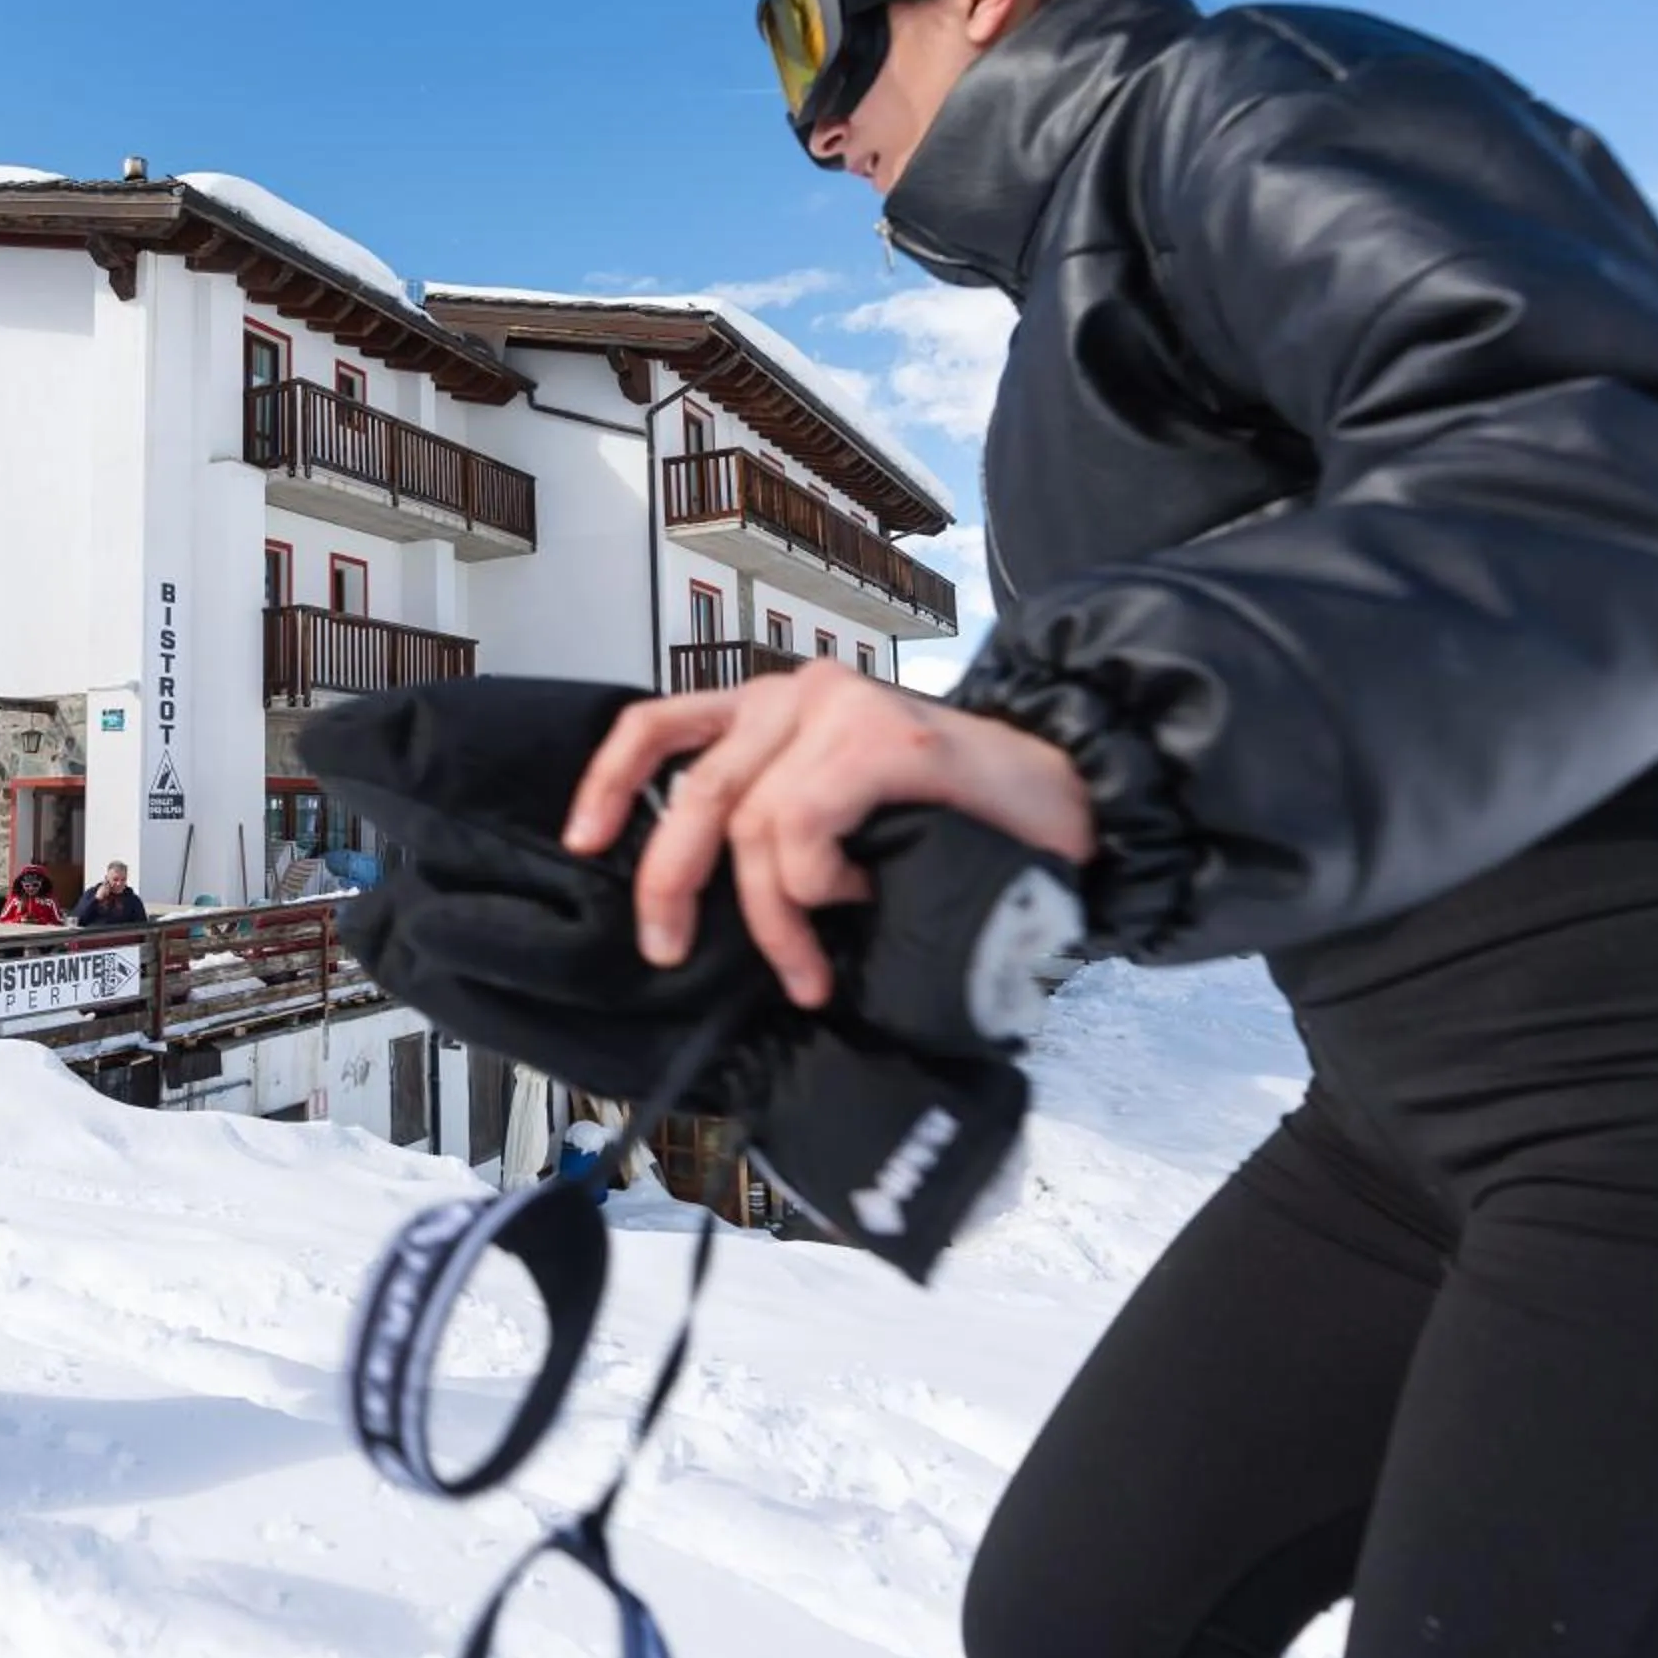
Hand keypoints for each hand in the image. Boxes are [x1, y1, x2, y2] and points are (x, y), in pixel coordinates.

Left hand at [562, 662, 1094, 1009]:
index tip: (581, 843)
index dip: (608, 783)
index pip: (658, 726)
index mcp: (774, 709)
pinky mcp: (881, 736)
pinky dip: (818, 882)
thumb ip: (778, 823)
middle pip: (695, 795)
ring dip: (773, 916)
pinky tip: (860, 894)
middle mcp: (796, 694)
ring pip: (753, 827)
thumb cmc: (958, 819)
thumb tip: (701, 901)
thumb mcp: (845, 814)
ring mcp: (839, 708)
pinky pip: (803, 827)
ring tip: (810, 964)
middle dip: (670, 885)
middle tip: (668, 953)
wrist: (1075, 798)